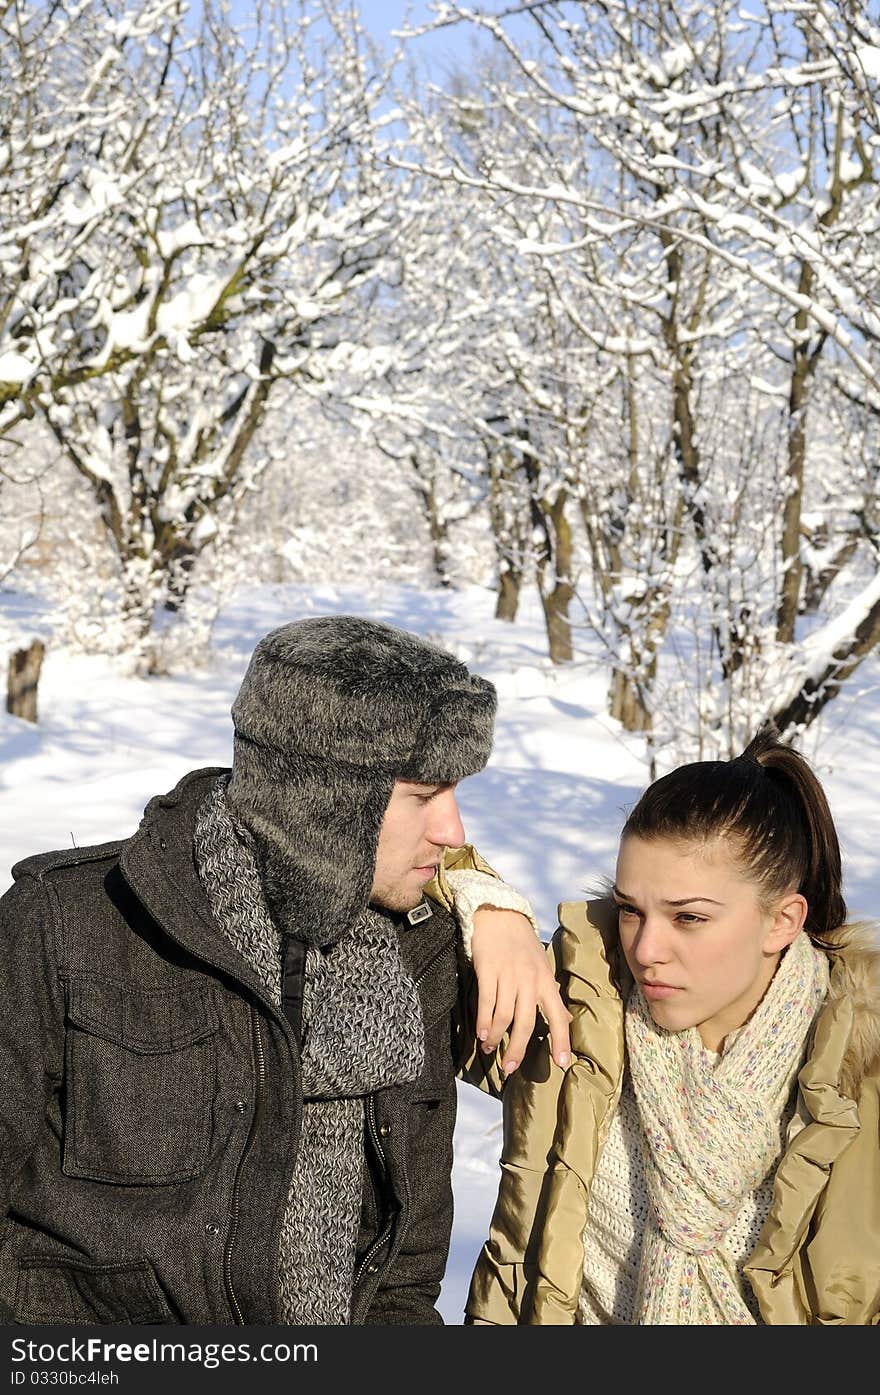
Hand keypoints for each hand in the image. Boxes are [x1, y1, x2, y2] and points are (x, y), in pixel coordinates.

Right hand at [469, 907, 571, 1075]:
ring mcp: (509, 975)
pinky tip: (481, 1033)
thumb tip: (567, 1020)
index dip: (561, 1040)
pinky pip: (487, 1002)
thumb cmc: (522, 944)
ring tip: (490, 1049)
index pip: (558, 1015)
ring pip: (505, 1016)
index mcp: (546, 981)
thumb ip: (552, 995)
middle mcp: (530, 980)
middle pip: (526, 1022)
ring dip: (497, 1037)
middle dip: (518, 1048)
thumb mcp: (543, 967)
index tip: (561, 1063)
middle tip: (510, 1068)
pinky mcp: (488, 969)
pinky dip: (484, 1021)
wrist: (499, 914)